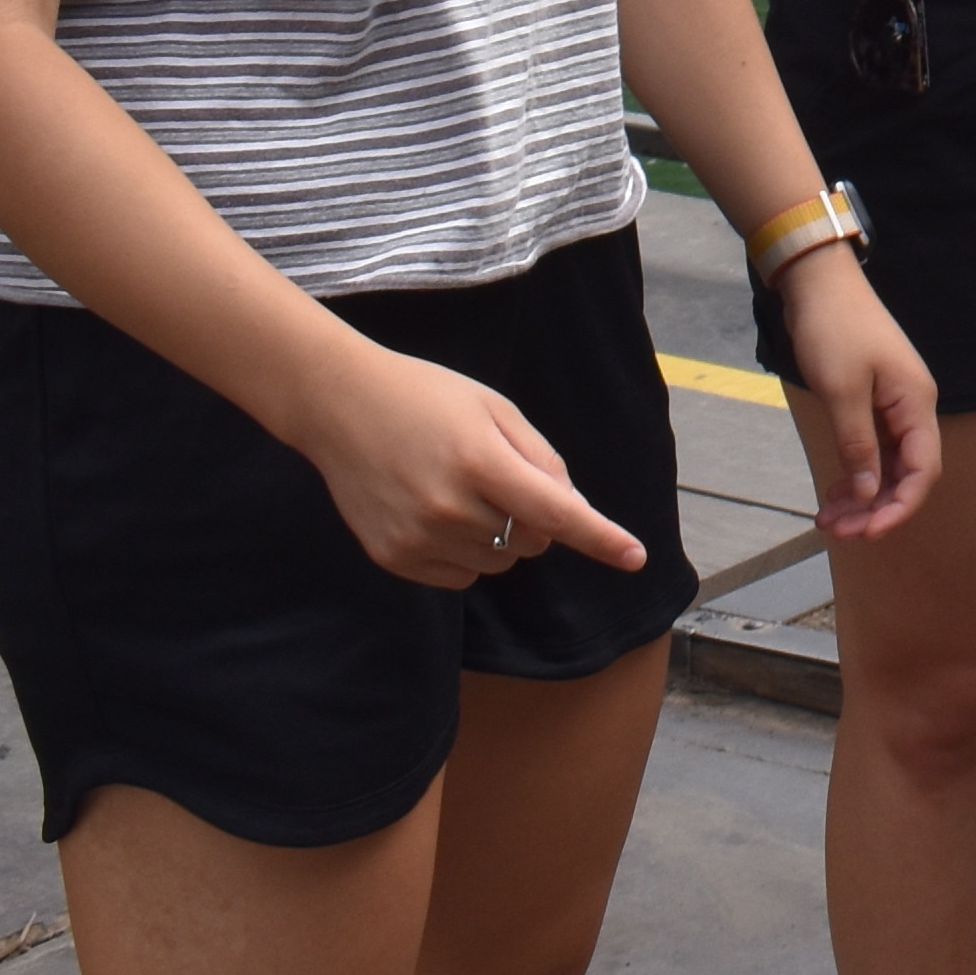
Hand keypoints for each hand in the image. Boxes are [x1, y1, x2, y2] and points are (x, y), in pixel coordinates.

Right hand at [295, 340, 644, 589]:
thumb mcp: (494, 409)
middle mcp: (449, 508)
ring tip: (459, 487)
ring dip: (499, 536)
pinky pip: (460, 577)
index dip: (600, 538)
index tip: (635, 557)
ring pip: (498, 563)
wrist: (340, 406)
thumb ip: (540, 458)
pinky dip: (465, 553)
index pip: (556, 514)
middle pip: (532, 541)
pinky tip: (435, 511)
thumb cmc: (426, 397)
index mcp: (481, 462)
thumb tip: (574, 510)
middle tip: (498, 475)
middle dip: (534, 517)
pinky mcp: (394, 558)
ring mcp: (418, 538)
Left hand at [774, 244, 943, 543]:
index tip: (869, 533)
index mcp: (915, 403)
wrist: (819, 283)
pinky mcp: (871, 402)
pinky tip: (833, 493)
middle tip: (836, 531)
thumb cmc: (834, 329)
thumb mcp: (842, 392)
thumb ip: (858, 445)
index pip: (923, 470)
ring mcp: (892, 405)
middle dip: (874, 507)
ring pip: (886, 466)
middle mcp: (911, 408)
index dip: (900, 507)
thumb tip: (870, 492)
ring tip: (827, 520)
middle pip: (905, 473)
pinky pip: (871, 450)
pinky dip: (853, 474)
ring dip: (861, 496)